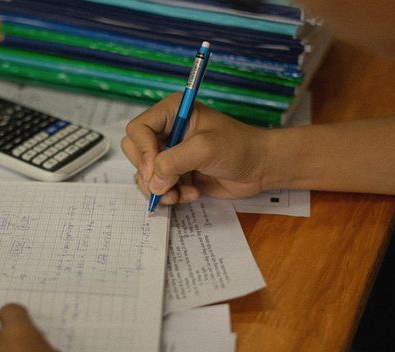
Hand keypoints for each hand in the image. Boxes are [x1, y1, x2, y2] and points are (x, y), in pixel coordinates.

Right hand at [122, 93, 270, 204]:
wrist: (259, 168)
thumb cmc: (237, 148)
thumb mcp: (204, 149)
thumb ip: (173, 162)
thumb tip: (153, 182)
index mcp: (171, 113)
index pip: (138, 129)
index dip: (142, 152)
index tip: (155, 171)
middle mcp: (167, 131)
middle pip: (135, 153)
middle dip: (149, 174)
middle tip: (168, 186)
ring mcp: (171, 154)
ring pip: (144, 174)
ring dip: (161, 189)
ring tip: (181, 194)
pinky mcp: (177, 174)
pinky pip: (159, 188)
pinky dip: (171, 195)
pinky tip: (192, 194)